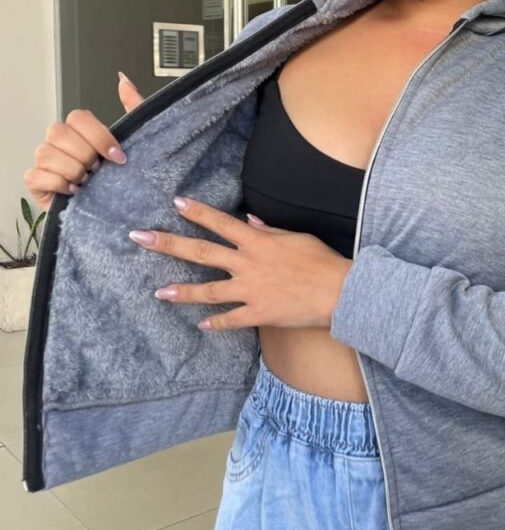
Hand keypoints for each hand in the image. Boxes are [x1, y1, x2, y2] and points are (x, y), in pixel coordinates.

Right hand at [23, 72, 144, 211]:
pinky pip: (36, 175)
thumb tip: (124, 80)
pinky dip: (58, 184)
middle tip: (99, 171)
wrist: (115, 216)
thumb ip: (134, 109)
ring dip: (73, 171)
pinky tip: (75, 192)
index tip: (118, 157)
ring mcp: (46, 162)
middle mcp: (60, 143)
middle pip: (59, 132)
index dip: (99, 136)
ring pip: (47, 153)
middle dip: (85, 155)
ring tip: (88, 183)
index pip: (79, 117)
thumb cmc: (121, 181)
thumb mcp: (137, 144)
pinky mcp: (36, 183)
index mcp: (81, 132)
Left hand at [128, 197, 352, 330]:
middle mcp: (248, 264)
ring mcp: (251, 291)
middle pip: (201, 253)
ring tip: (159, 293)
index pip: (220, 223)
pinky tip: (201, 325)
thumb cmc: (321, 261)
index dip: (197, 213)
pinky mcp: (259, 313)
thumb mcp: (295, 237)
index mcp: (257, 242)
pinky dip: (216, 324)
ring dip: (183, 292)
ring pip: (209, 291)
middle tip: (140, 238)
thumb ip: (268, 231)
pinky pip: (231, 320)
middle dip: (168, 244)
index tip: (175, 204)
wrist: (339, 292)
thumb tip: (248, 221)